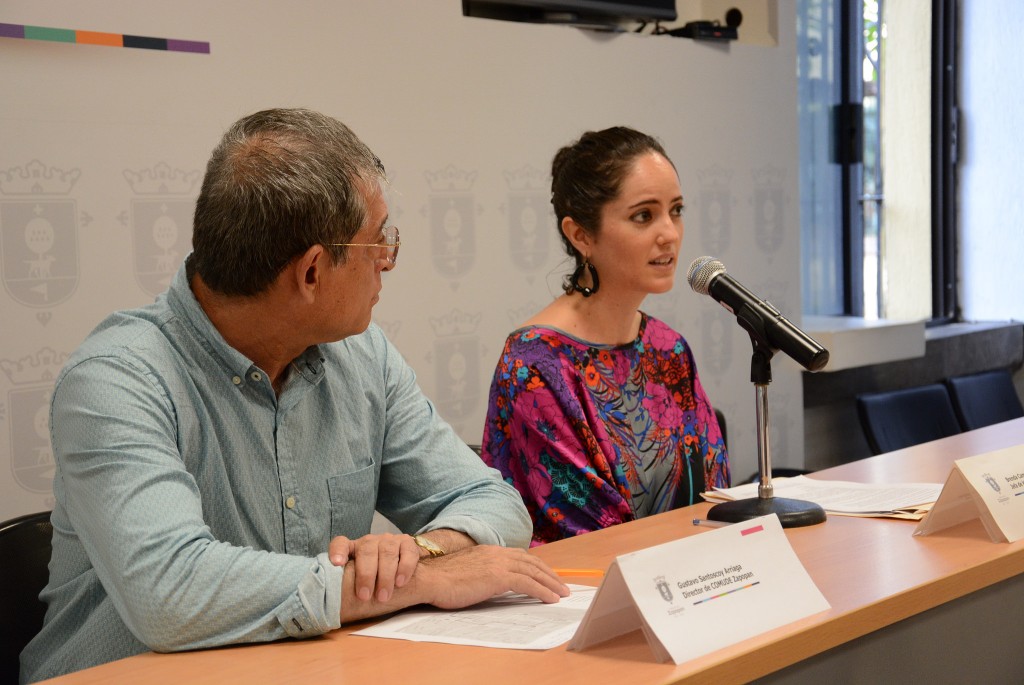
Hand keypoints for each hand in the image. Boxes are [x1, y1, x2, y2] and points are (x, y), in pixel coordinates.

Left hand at [328, 533, 420, 601]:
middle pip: (366, 551)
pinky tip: (400, 582)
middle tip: (364, 596)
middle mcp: (370, 541)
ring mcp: (389, 540)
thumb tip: (333, 603)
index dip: (337, 551)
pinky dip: (404, 568)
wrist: (404, 567)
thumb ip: (349, 583)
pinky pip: (407, 552)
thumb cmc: (375, 577)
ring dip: (385, 575)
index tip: (337, 563)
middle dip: (365, 575)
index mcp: (354, 548)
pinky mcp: (407, 542)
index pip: (341, 543)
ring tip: (383, 596)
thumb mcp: (360, 579)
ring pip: (387, 552)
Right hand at [413, 545, 569, 608]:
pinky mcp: (498, 576)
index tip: (546, 575)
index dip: (535, 566)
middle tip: (561, 585)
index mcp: (488, 551)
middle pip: (531, 562)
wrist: (428, 579)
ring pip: (533, 572)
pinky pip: (527, 584)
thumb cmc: (441, 580)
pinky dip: (542, 591)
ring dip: (550, 583)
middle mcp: (496, 553)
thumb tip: (491, 583)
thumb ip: (482, 573)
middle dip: (548, 574)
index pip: (519, 556)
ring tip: (561, 594)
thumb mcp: (466, 572)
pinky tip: (550, 599)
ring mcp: (497, 563)